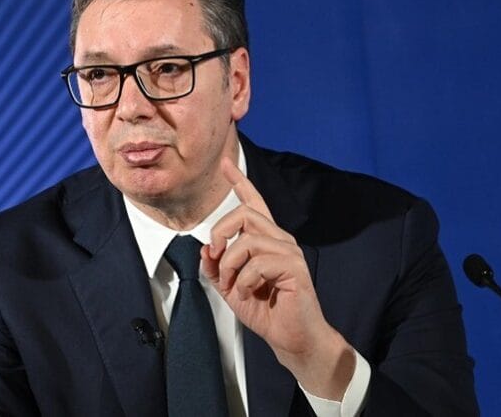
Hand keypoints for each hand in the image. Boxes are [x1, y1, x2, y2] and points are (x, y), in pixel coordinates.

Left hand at [200, 157, 354, 399]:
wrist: (291, 338)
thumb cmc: (266, 311)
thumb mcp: (230, 288)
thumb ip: (216, 267)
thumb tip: (205, 249)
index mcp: (266, 240)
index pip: (253, 202)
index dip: (239, 181)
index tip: (225, 163)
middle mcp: (280, 240)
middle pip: (244, 213)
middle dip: (220, 232)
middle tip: (214, 256)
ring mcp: (289, 252)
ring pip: (247, 240)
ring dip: (230, 265)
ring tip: (235, 285)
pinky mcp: (295, 267)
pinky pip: (258, 263)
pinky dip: (245, 281)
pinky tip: (251, 293)